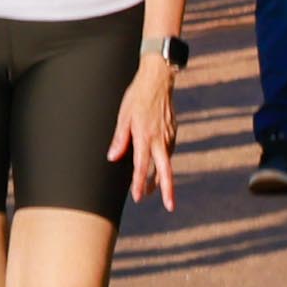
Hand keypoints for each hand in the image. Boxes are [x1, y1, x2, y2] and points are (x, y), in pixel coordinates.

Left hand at [112, 59, 180, 209]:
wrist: (158, 80)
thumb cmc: (136, 97)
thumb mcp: (123, 116)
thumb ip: (120, 138)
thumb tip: (112, 158)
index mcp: (145, 137)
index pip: (142, 166)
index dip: (139, 183)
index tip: (138, 197)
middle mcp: (160, 139)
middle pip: (165, 170)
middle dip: (167, 190)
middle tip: (170, 206)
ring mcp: (169, 136)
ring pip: (166, 162)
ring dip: (161, 177)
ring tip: (152, 190)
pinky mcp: (173, 132)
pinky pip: (168, 151)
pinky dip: (163, 161)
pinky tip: (157, 166)